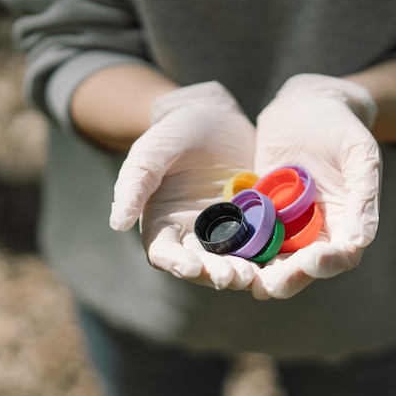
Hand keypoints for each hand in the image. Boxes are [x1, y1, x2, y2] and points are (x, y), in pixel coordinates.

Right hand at [109, 81, 258, 289]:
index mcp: (164, 225)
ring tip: (253, 275)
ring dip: (242, 272)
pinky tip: (278, 260)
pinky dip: (266, 255)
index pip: (166, 254)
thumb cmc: (175, 133)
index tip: (192, 268)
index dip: (177, 264)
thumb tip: (117, 223)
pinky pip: (260, 244)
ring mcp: (227, 232)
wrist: (214, 118)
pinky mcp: (254, 223)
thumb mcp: (151, 152)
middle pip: (202, 265)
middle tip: (233, 277)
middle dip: (215, 274)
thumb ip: (134, 184)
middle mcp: (194, 236)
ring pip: (233, 261)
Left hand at [251, 73, 381, 298]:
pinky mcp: (258, 214)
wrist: (305, 106)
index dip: (328, 262)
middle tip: (268, 285)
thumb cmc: (340, 126)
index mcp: (346, 223)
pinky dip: (235, 246)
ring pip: (272, 258)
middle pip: (302, 266)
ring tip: (241, 278)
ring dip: (257, 271)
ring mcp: (284, 225)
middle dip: (287, 277)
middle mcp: (315, 231)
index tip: (313, 260)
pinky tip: (218, 251)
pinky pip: (247, 235)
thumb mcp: (359, 152)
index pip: (341, 256)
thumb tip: (362, 240)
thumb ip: (364, 193)